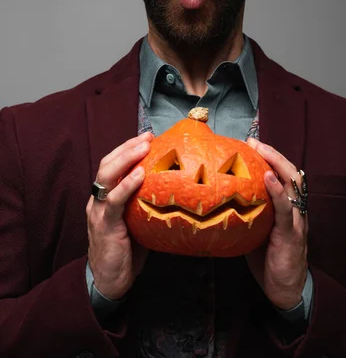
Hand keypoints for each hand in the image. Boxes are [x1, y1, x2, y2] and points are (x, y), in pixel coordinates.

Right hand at [86, 131, 153, 299]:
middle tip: (147, 136)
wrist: (109, 281)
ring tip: (144, 147)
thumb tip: (175, 187)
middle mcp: (98, 200)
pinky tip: (140, 174)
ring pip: (107, 176)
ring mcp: (99, 211)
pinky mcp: (105, 225)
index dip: (127, 148)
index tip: (147, 136)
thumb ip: (145, 202)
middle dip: (127, 147)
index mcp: (105, 197)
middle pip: (108, 164)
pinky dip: (126, 185)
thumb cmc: (128, 251)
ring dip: (126, 158)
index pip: (112, 164)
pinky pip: (114, 201)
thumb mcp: (137, 220)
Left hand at [245, 138, 307, 309]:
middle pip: (290, 173)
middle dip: (273, 154)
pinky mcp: (291, 234)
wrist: (285, 291)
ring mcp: (296, 220)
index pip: (283, 175)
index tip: (252, 143)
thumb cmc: (268, 260)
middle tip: (253, 141)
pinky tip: (268, 178)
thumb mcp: (256, 230)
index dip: (270, 157)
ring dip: (276, 163)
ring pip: (293, 184)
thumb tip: (219, 197)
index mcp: (287, 207)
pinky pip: (286, 209)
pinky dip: (278, 191)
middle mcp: (295, 210)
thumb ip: (248, 212)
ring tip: (261, 150)